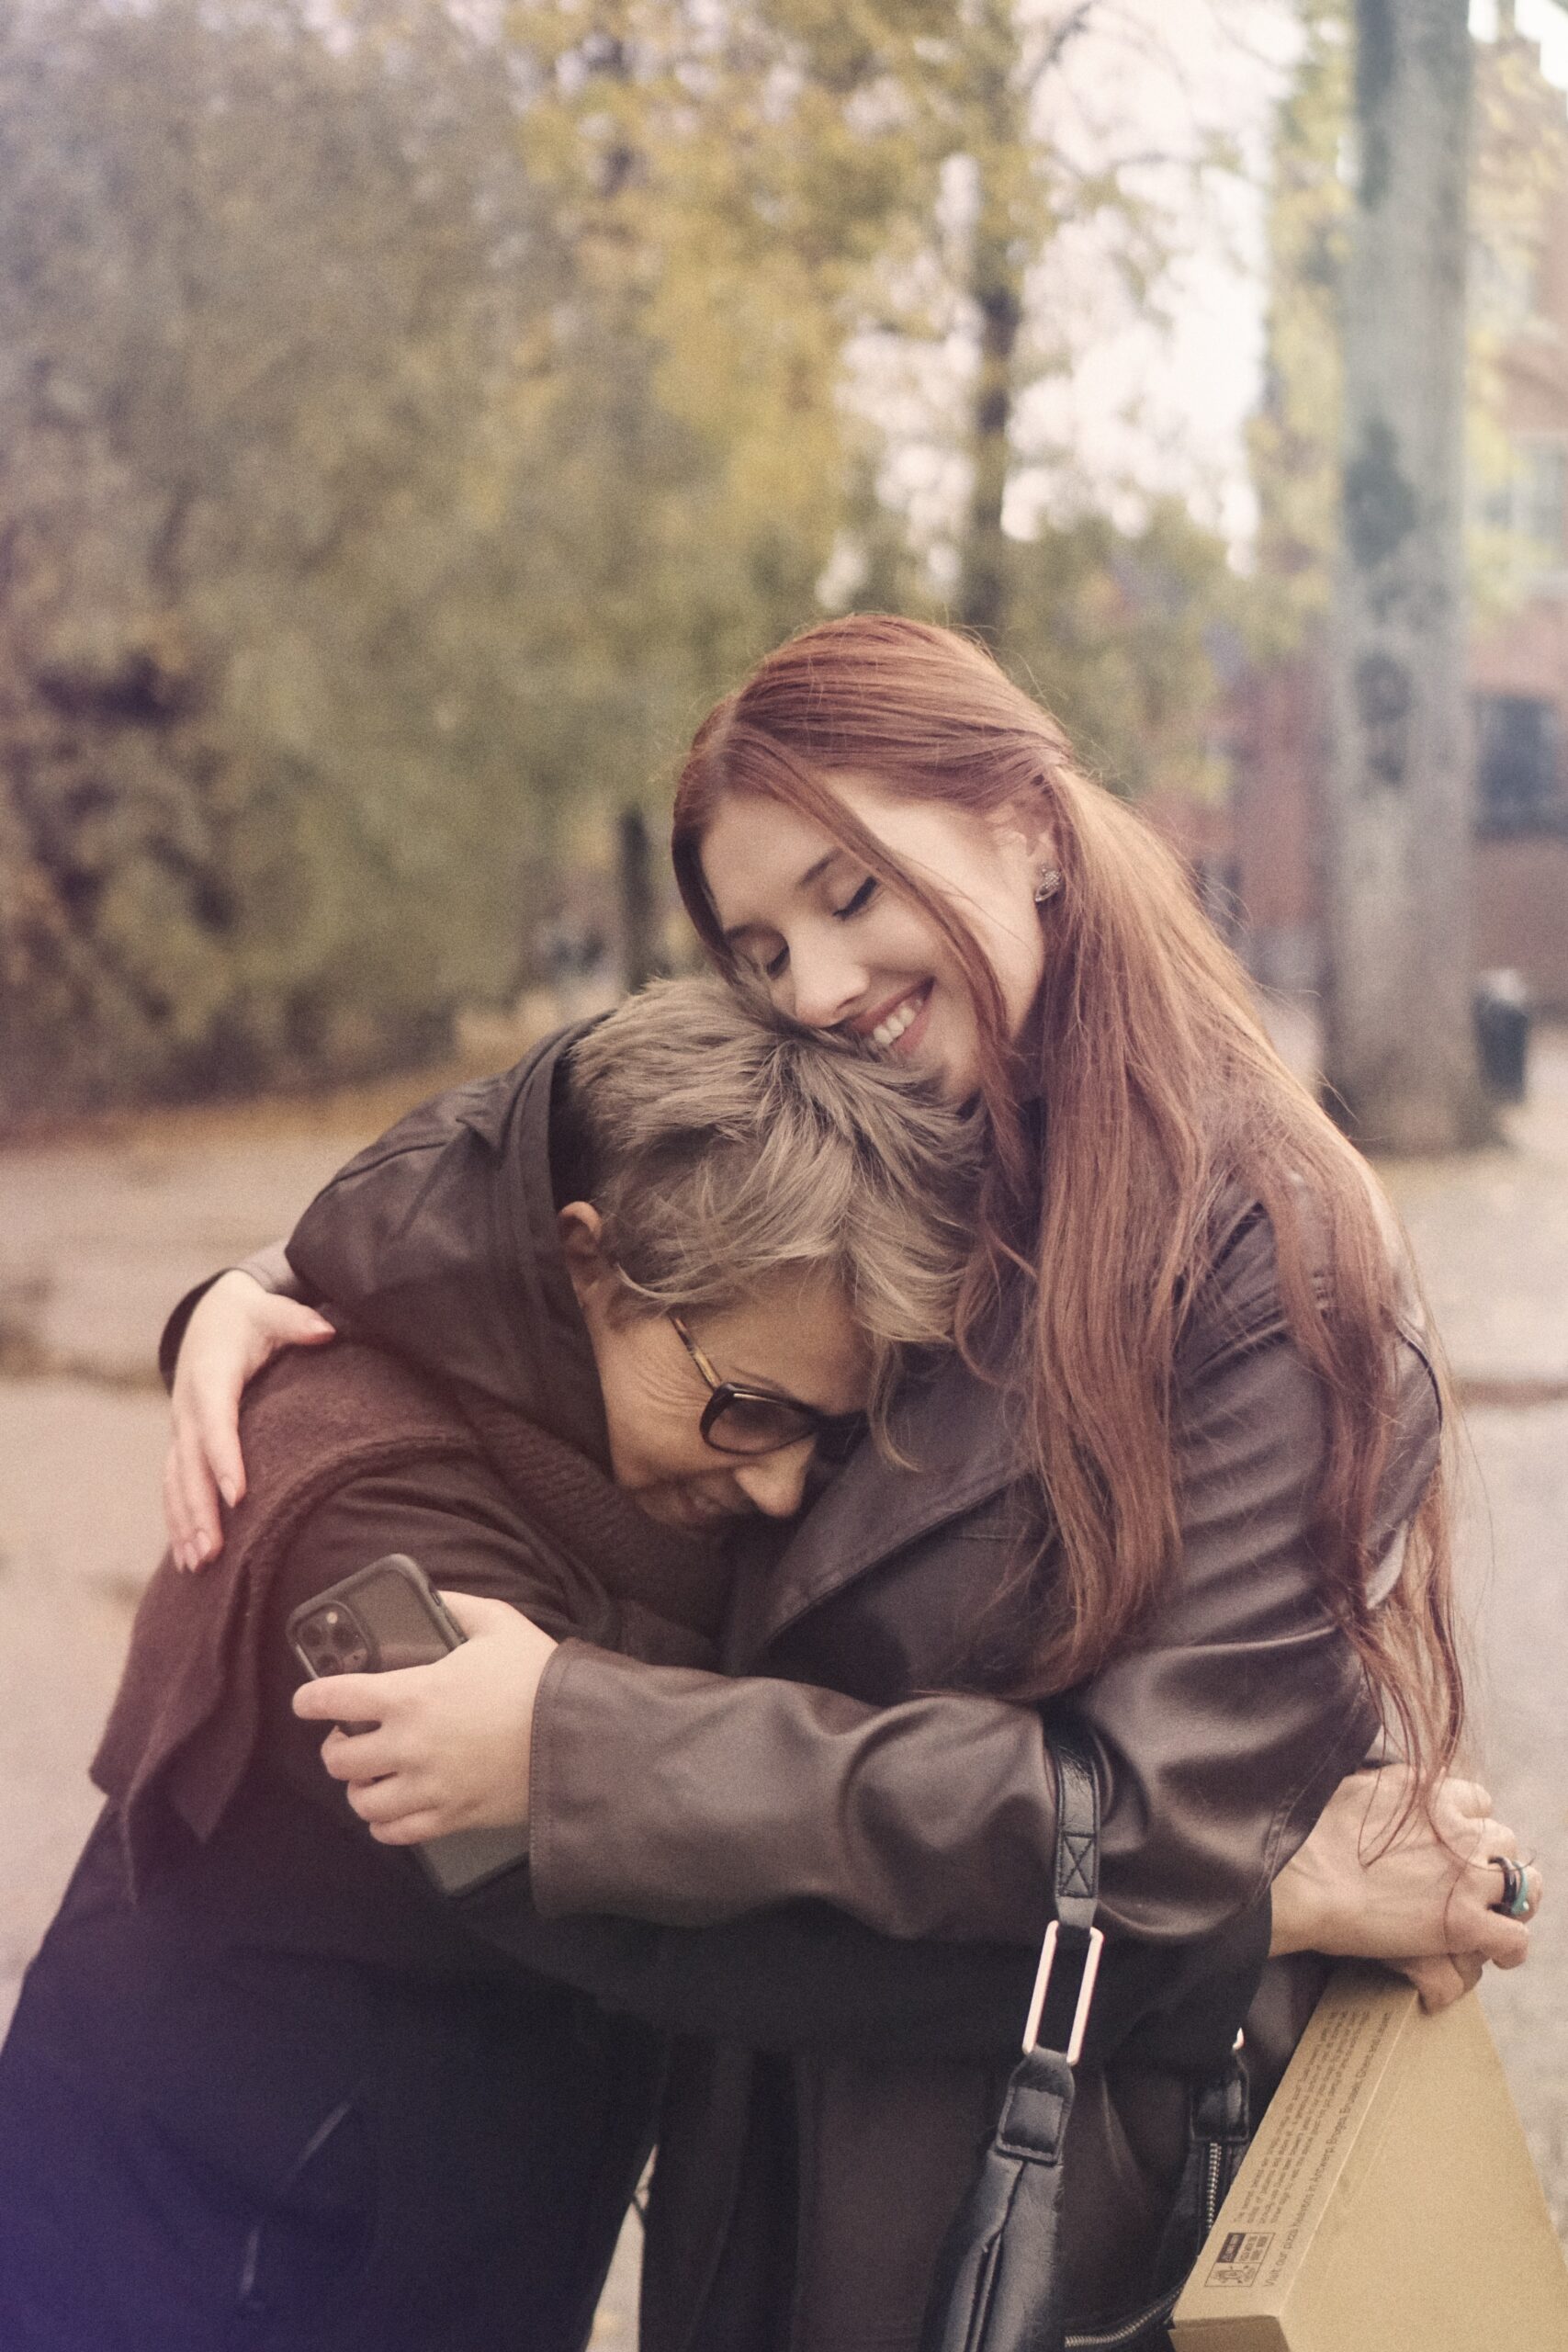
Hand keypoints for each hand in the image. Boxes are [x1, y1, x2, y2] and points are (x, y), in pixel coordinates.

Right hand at [164, 1271, 335, 1569]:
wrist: (211, 1317)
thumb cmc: (249, 1319)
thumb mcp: (271, 1311)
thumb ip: (298, 1321)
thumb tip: (325, 1330)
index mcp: (211, 1377)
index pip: (216, 1422)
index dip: (224, 1458)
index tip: (238, 1494)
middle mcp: (189, 1407)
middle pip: (191, 1464)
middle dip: (201, 1509)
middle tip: (214, 1551)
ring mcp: (181, 1428)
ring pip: (177, 1481)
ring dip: (185, 1524)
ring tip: (201, 1564)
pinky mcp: (181, 1443)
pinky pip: (174, 1486)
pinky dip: (178, 1521)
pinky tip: (187, 1558)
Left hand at [294, 1592, 557, 1844]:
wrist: (579, 1737)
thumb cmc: (538, 1678)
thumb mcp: (499, 1624)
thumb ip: (458, 1607)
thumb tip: (433, 1599)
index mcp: (412, 1694)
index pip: (336, 1697)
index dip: (311, 1698)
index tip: (306, 1700)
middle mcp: (409, 1746)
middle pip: (339, 1759)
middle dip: (335, 1747)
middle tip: (347, 1739)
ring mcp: (428, 1787)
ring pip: (362, 1802)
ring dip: (359, 1788)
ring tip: (370, 1778)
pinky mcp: (451, 1818)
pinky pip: (396, 1833)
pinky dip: (385, 1823)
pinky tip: (393, 1810)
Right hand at [1270, 1766, 1537, 2009]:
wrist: (1302, 1877)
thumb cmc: (1309, 1834)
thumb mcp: (1353, 1787)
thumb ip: (1384, 1790)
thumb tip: (1381, 1795)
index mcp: (1431, 1792)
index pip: (1477, 1800)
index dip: (1467, 1824)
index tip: (1451, 1843)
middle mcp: (1459, 1828)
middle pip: (1503, 1839)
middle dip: (1488, 1860)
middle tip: (1465, 1882)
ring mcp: (1466, 1876)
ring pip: (1524, 1884)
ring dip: (1510, 1899)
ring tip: (1492, 1916)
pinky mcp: (1465, 1922)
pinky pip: (1515, 1937)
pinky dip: (1509, 1948)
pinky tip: (1496, 1955)